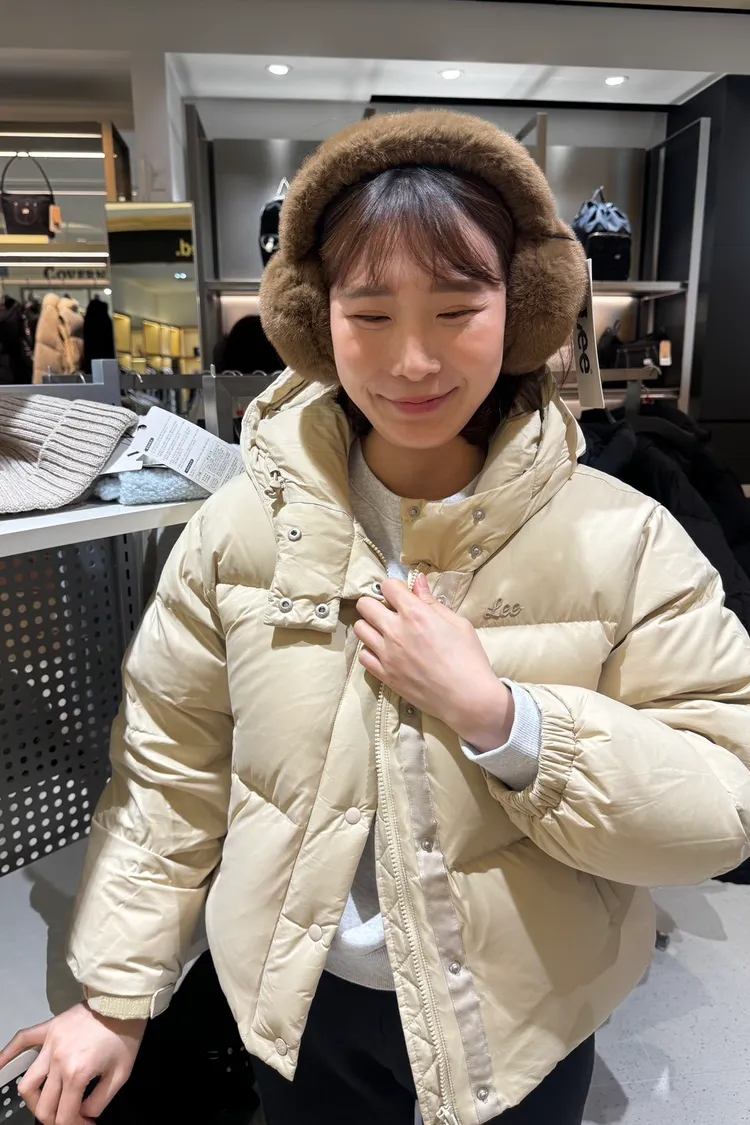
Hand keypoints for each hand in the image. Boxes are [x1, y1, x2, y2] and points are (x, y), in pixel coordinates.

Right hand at [1, 1004, 146, 1124]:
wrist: (123, 1001)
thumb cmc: (125, 1037)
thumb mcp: (120, 1075)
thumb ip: (99, 1102)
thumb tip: (83, 1113)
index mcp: (76, 1074)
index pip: (64, 1116)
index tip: (87, 1124)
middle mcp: (56, 1062)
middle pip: (43, 1106)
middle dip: (56, 1120)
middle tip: (70, 1116)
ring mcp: (49, 1044)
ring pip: (27, 1083)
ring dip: (35, 1101)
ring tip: (49, 1103)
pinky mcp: (47, 1028)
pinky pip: (21, 1040)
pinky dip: (7, 1055)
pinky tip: (0, 1067)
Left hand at [355, 575, 513, 750]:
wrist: (466, 698)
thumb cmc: (468, 658)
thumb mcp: (457, 623)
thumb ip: (432, 602)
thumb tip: (418, 582)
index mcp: (415, 614)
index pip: (388, 586)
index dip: (395, 588)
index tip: (402, 595)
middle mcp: (395, 631)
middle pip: (365, 605)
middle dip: (376, 603)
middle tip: (389, 612)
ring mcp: (386, 654)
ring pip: (359, 629)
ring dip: (370, 626)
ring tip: (385, 632)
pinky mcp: (384, 675)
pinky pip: (362, 656)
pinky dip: (371, 652)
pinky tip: (385, 653)